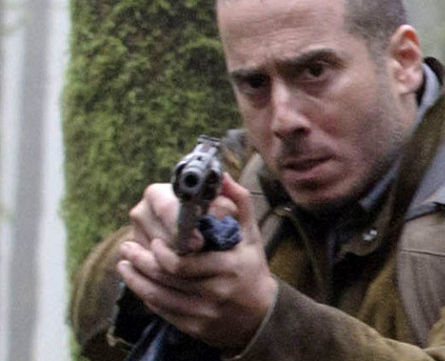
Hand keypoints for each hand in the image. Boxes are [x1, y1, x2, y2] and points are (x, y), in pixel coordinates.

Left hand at [118, 174, 277, 349]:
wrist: (260, 314)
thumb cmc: (251, 268)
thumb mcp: (251, 234)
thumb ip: (239, 202)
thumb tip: (222, 177)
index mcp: (230, 266)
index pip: (183, 261)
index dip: (163, 251)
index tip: (153, 240)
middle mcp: (217, 291)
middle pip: (166, 277)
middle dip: (141, 260)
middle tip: (126, 247)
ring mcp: (204, 312)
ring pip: (159, 295)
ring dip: (137, 277)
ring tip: (125, 262)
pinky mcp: (194, 327)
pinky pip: (162, 310)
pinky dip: (145, 295)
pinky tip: (136, 281)